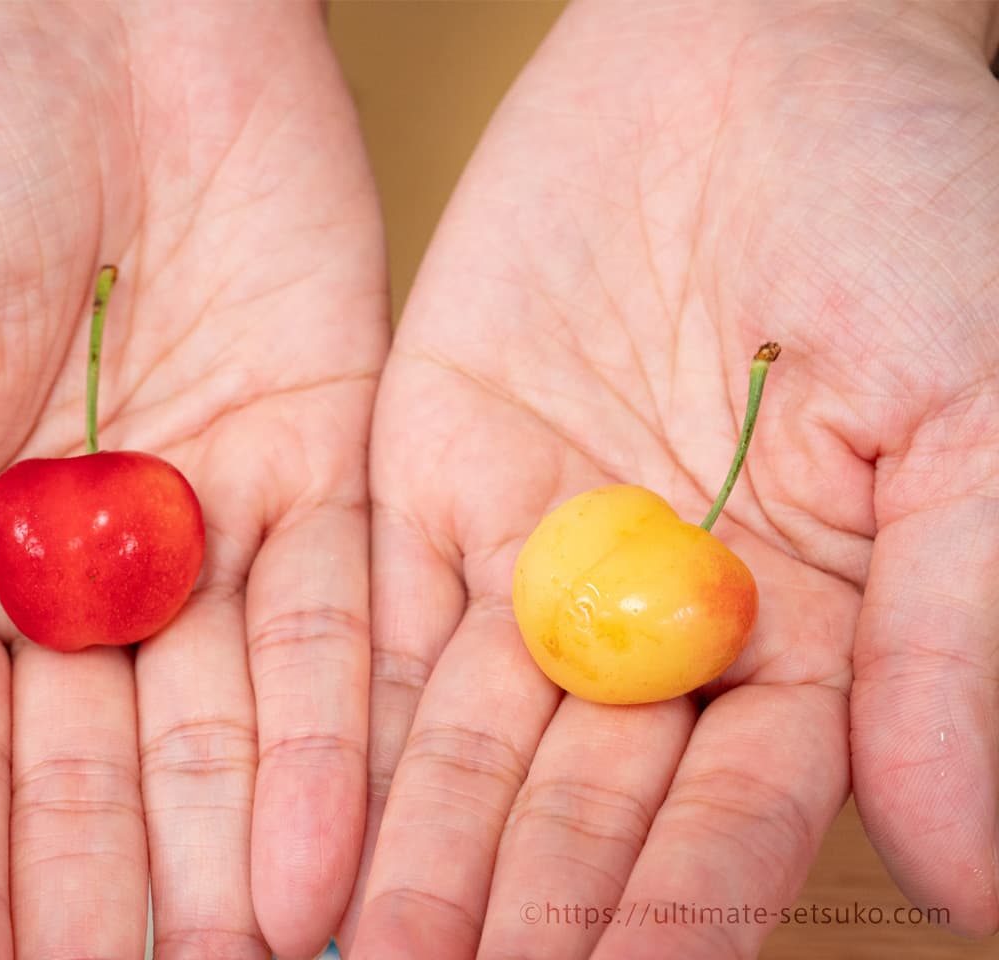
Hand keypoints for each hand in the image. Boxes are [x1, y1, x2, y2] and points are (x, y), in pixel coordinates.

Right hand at [0, 2, 385, 956]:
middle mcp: (92, 567)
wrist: (115, 25)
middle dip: (108, 899)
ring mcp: (215, 528)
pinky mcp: (329, 470)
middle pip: (98, 772)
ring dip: (230, 853)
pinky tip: (324, 857)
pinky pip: (330, 622)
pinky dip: (326, 735)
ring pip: (224, 727)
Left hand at [342, 1, 998, 955]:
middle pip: (581, 799)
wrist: (756, 59)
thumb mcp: (972, 418)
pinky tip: (305, 813)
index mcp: (804, 634)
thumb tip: (971, 871)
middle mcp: (653, 625)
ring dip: (414, 844)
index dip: (676, 912)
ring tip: (359, 949)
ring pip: (466, 736)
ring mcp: (535, 560)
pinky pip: (383, 616)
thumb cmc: (913, 217)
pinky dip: (345, 717)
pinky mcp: (435, 483)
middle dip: (517, 906)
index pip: (735, 812)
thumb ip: (954, 640)